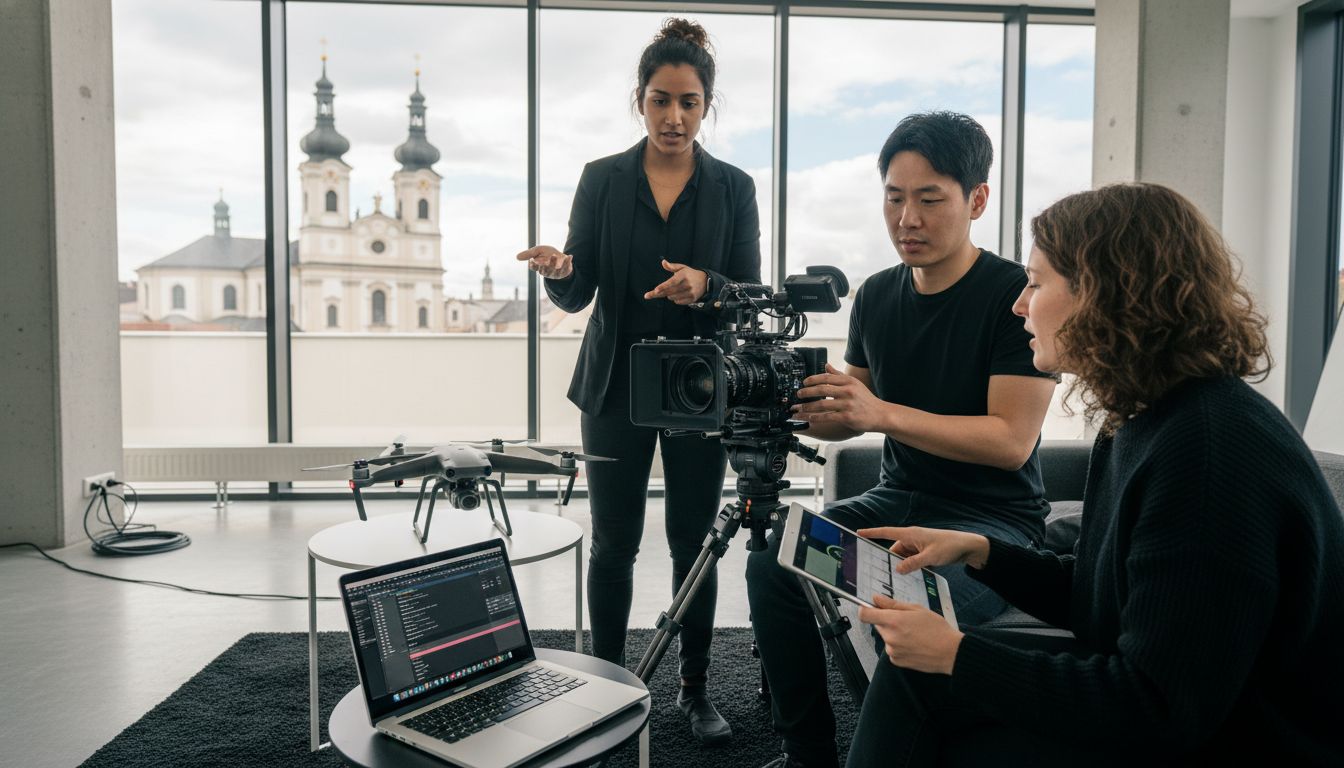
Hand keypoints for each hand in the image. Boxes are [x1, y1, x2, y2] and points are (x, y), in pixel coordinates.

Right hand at [517, 245, 573, 279]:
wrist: (561, 257)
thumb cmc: (547, 254)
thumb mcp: (538, 251)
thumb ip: (529, 253)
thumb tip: (517, 257)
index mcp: (539, 267)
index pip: (534, 267)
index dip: (533, 265)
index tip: (533, 260)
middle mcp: (546, 271)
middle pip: (544, 270)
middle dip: (545, 264)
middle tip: (547, 256)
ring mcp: (555, 273)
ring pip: (554, 271)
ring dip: (555, 263)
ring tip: (555, 255)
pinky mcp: (564, 272)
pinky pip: (566, 268)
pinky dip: (568, 262)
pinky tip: (570, 256)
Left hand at [643, 260, 706, 304]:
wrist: (705, 281)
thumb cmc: (689, 274)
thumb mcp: (682, 268)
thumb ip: (672, 266)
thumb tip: (663, 262)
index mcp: (684, 275)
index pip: (672, 282)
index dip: (663, 286)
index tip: (655, 290)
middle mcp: (688, 284)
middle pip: (670, 291)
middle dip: (659, 293)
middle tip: (649, 295)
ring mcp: (691, 292)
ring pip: (672, 297)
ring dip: (669, 295)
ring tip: (674, 290)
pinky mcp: (692, 298)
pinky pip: (678, 302)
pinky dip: (675, 299)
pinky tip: (679, 294)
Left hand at [791, 363, 888, 432]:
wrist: (880, 414)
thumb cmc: (866, 399)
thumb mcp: (854, 384)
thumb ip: (839, 375)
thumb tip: (826, 365)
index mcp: (848, 381)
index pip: (826, 377)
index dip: (813, 379)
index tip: (804, 382)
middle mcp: (848, 391)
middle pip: (822, 389)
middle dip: (807, 392)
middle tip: (799, 394)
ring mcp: (847, 404)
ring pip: (822, 404)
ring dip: (807, 407)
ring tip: (799, 408)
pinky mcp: (847, 417)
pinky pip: (827, 416)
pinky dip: (816, 417)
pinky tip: (810, 418)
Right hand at [856, 526, 990, 572]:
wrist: (967, 547)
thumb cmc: (949, 547)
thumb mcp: (930, 557)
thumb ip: (913, 563)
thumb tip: (897, 569)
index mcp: (910, 534)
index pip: (887, 532)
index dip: (872, 533)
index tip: (858, 533)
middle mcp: (912, 539)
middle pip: (894, 550)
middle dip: (889, 560)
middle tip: (880, 572)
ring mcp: (918, 546)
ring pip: (903, 557)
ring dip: (902, 566)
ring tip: (899, 578)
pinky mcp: (924, 553)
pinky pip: (912, 561)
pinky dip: (911, 567)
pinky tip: (911, 577)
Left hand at [857, 595, 963, 674]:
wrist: (950, 653)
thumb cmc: (937, 629)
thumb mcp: (917, 609)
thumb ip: (893, 604)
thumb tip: (875, 599)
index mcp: (894, 621)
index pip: (865, 615)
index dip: (865, 609)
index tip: (870, 607)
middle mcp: (890, 637)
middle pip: (878, 625)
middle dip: (887, 621)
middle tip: (906, 621)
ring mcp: (892, 651)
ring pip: (886, 637)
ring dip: (894, 634)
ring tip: (914, 634)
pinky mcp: (896, 661)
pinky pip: (892, 649)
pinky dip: (899, 646)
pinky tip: (914, 644)